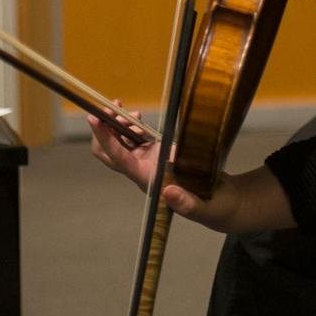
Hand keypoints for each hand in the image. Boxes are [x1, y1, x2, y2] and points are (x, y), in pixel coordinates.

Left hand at [88, 107, 295, 234]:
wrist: (220, 202)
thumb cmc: (214, 206)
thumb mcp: (204, 207)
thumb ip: (187, 204)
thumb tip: (169, 192)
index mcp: (146, 180)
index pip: (118, 157)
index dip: (105, 138)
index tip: (94, 117)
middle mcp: (141, 170)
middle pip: (108, 150)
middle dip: (106, 127)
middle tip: (115, 108)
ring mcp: (146, 160)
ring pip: (119, 140)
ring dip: (119, 124)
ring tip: (133, 115)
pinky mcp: (155, 152)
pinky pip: (134, 136)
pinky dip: (132, 124)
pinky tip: (140, 119)